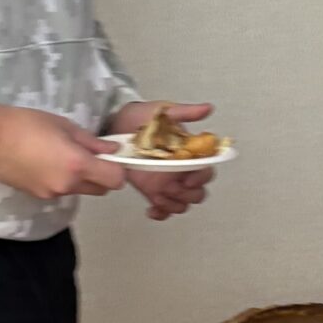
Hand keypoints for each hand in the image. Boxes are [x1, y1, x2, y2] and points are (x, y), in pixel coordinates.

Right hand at [0, 99, 125, 200]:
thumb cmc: (26, 124)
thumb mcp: (63, 125)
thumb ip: (91, 141)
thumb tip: (113, 149)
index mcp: (77, 165)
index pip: (115, 180)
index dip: (118, 169)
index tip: (111, 156)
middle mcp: (67, 185)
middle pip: (101, 190)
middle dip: (102, 176)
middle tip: (89, 155)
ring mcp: (51, 194)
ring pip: (80, 190)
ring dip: (81, 178)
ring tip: (62, 156)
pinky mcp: (37, 196)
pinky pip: (60, 190)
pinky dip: (62, 181)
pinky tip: (46, 163)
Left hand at [105, 100, 215, 223]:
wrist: (115, 125)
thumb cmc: (142, 117)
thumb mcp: (163, 111)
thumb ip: (184, 112)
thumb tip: (207, 109)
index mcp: (188, 153)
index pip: (206, 170)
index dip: (201, 178)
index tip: (188, 179)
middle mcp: (181, 170)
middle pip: (197, 192)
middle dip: (187, 194)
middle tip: (170, 188)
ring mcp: (167, 182)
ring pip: (182, 203)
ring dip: (173, 204)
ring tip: (158, 197)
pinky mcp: (152, 191)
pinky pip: (164, 209)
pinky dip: (161, 214)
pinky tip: (151, 210)